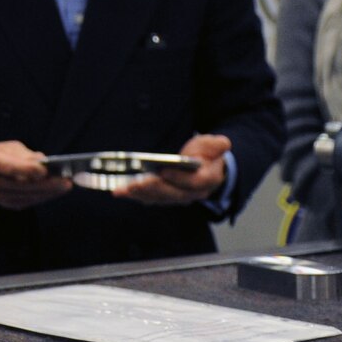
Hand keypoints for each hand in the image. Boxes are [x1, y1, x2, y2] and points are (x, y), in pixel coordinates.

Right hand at [0, 140, 70, 209]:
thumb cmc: (1, 154)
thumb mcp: (10, 147)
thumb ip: (25, 154)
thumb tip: (43, 161)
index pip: (7, 167)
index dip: (25, 169)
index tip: (44, 170)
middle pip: (19, 185)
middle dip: (44, 184)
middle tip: (65, 181)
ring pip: (25, 196)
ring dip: (48, 192)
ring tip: (66, 185)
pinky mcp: (6, 204)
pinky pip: (27, 202)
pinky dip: (43, 196)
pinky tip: (56, 191)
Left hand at [114, 133, 229, 205]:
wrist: (205, 168)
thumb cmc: (207, 156)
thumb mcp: (214, 146)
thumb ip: (216, 145)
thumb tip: (223, 143)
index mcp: (207, 180)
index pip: (194, 182)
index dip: (179, 177)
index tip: (165, 170)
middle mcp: (191, 193)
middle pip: (172, 194)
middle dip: (153, 188)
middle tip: (136, 183)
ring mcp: (175, 197)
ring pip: (157, 198)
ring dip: (140, 193)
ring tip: (123, 188)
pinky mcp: (162, 197)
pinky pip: (147, 197)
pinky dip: (133, 195)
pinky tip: (118, 190)